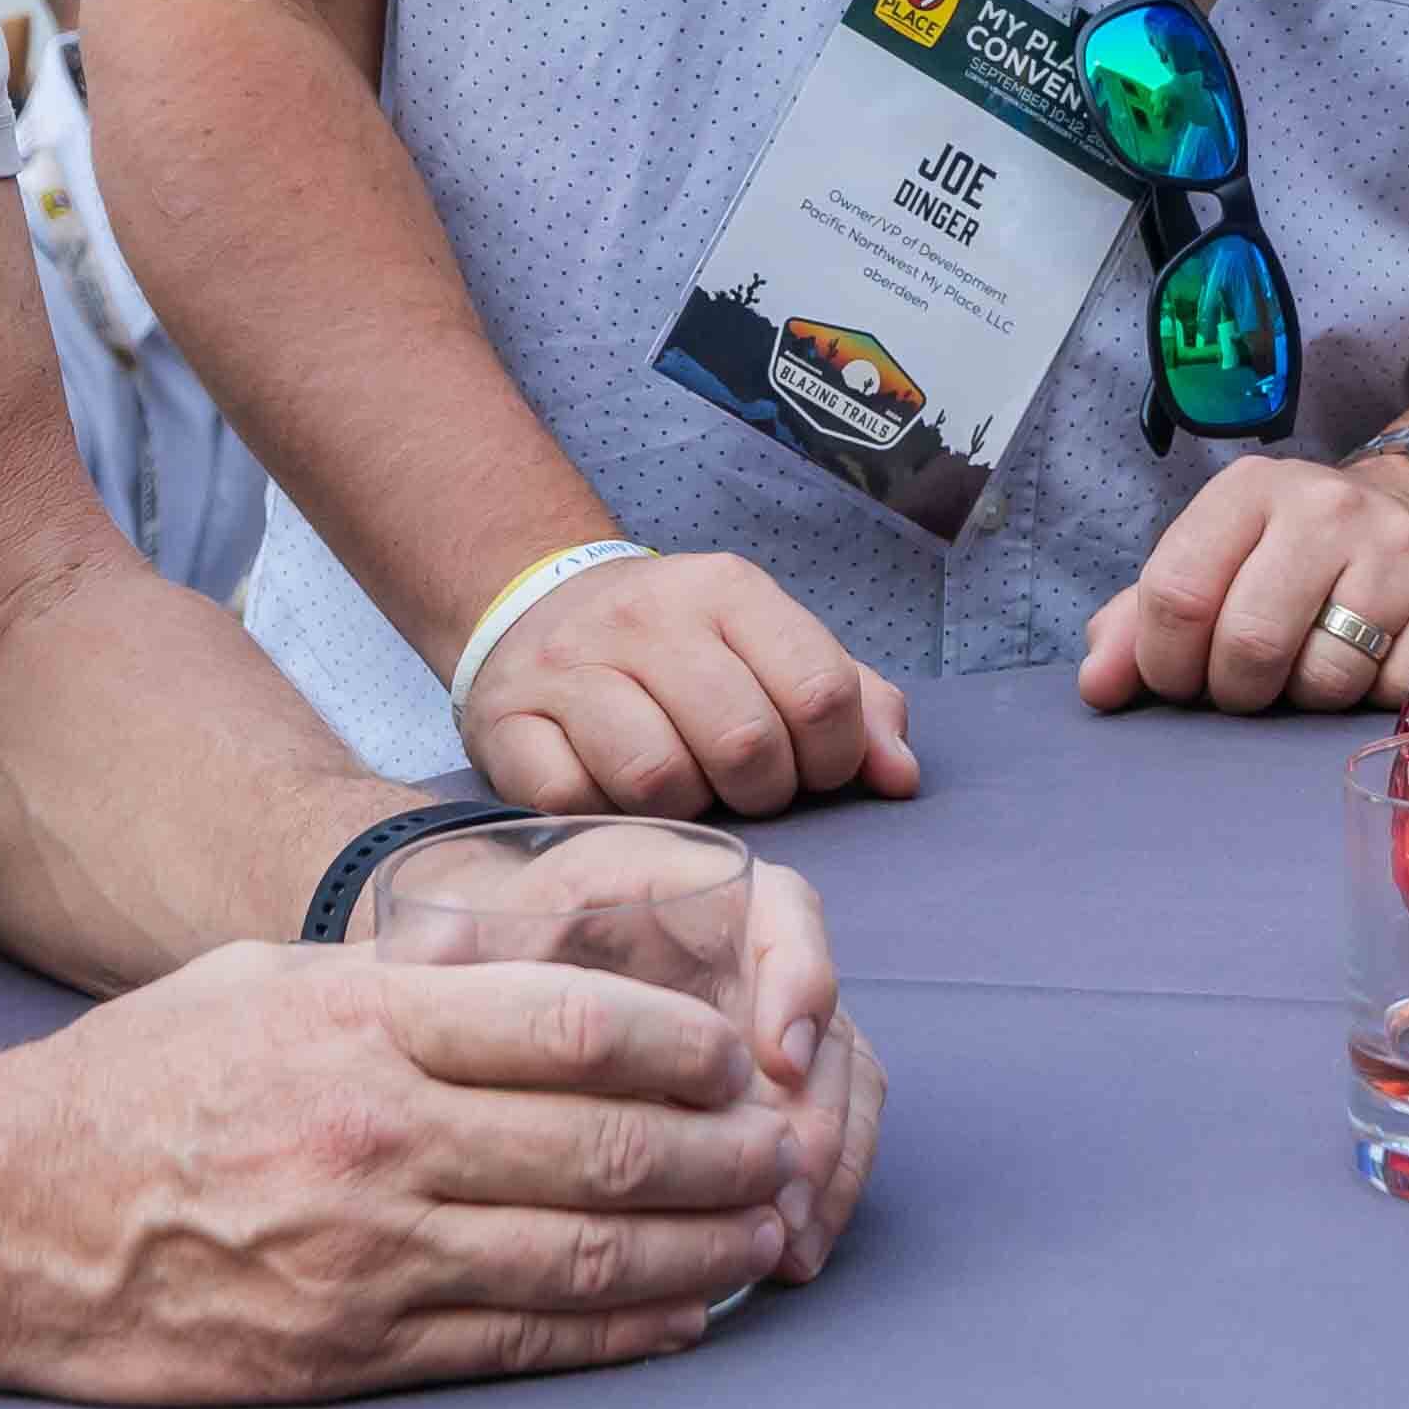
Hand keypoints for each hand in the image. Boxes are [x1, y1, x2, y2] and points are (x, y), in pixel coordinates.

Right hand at [0, 939, 810, 1403]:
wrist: (0, 1219)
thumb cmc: (143, 1079)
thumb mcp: (272, 982)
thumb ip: (410, 977)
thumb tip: (544, 956)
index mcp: (367, 1028)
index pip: (582, 1026)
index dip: (692, 1045)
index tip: (744, 1053)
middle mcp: (379, 1139)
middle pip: (609, 1146)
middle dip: (725, 1153)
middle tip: (788, 1150)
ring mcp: (367, 1257)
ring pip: (583, 1258)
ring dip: (700, 1250)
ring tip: (765, 1235)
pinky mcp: (348, 1354)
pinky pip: (519, 1347)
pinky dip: (620, 1335)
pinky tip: (681, 1318)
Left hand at [345, 812, 888, 1291]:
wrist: (491, 982)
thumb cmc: (488, 952)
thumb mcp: (472, 933)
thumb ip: (457, 940)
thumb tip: (437, 942)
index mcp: (690, 890)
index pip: (781, 909)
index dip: (797, 974)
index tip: (780, 1053)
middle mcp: (750, 953)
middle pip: (824, 1019)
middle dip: (815, 1109)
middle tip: (785, 1181)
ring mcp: (768, 1028)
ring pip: (839, 1087)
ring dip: (824, 1165)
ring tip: (786, 1239)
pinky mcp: (770, 1095)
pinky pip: (824, 1136)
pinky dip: (817, 1195)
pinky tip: (788, 1254)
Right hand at [455, 547, 913, 818]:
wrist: (532, 608)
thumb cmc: (679, 651)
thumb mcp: (770, 649)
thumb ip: (854, 704)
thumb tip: (901, 776)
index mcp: (726, 591)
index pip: (820, 691)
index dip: (834, 757)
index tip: (813, 771)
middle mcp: (646, 617)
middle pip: (745, 743)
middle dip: (762, 791)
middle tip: (745, 790)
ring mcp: (569, 667)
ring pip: (658, 777)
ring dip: (684, 809)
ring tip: (683, 791)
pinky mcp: (507, 722)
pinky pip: (572, 800)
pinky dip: (604, 817)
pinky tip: (614, 798)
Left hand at [1081, 450, 1408, 713]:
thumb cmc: (1290, 547)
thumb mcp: (1214, 557)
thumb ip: (1142, 618)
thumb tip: (1098, 685)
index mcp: (1248, 490)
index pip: (1176, 593)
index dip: (1163, 661)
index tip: (1177, 677)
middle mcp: (1322, 508)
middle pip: (1248, 644)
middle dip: (1233, 689)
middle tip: (1243, 683)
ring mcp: (1392, 552)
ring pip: (1322, 678)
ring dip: (1302, 696)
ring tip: (1308, 661)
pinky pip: (1387, 690)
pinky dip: (1367, 697)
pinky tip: (1367, 661)